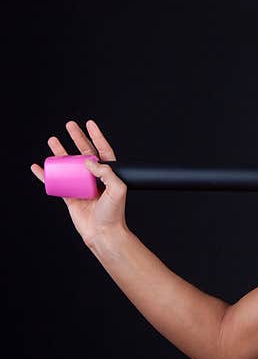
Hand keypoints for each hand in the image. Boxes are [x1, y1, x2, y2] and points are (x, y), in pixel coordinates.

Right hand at [30, 120, 128, 244]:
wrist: (103, 233)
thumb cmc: (114, 214)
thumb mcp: (118, 190)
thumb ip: (107, 173)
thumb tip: (89, 161)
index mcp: (109, 175)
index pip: (103, 151)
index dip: (97, 137)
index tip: (90, 124)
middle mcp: (95, 178)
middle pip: (84, 153)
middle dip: (77, 138)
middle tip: (69, 125)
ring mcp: (81, 186)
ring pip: (68, 166)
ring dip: (59, 153)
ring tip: (52, 140)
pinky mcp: (70, 196)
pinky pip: (55, 182)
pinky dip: (45, 175)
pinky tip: (37, 167)